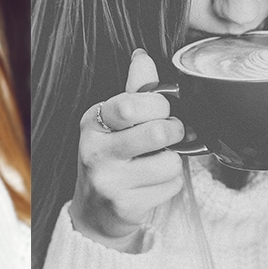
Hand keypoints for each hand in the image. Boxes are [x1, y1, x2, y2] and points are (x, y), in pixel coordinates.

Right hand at [70, 49, 185, 251]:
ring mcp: (109, 182)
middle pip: (156, 133)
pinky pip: (170, 187)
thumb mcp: (113, 123)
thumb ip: (133, 91)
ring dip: (174, 162)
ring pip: (169, 163)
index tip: (164, 110)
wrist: (94, 211)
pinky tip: (153, 183)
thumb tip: (143, 57)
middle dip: (174, 131)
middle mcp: (95, 152)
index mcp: (92, 123)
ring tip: (158, 162)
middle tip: (172, 133)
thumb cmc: (109, 159)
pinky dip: (170, 183)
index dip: (160, 105)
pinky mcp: (126, 206)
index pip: (131, 105)